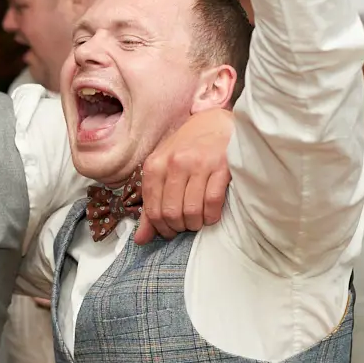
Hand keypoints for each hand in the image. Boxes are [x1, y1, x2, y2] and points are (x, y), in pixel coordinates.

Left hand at [135, 107, 231, 243]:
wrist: (215, 122)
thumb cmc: (186, 150)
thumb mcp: (162, 171)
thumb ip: (151, 204)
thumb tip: (140, 240)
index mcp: (155, 165)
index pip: (153, 210)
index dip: (161, 228)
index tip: (170, 231)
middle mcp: (175, 163)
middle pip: (171, 213)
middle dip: (179, 227)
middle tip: (186, 226)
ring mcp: (199, 164)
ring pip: (192, 211)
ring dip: (196, 224)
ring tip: (198, 220)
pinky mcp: (222, 166)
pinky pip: (213, 202)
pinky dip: (212, 216)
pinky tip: (211, 214)